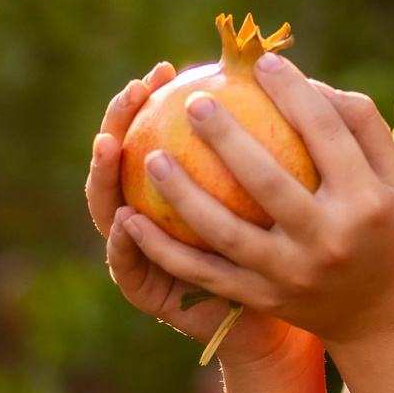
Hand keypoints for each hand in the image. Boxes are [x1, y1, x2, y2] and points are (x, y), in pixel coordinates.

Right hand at [86, 62, 290, 354]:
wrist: (282, 323)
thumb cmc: (290, 246)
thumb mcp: (282, 192)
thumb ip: (268, 146)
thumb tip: (278, 72)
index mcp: (179, 183)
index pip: (150, 130)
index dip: (147, 100)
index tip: (163, 69)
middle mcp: (150, 211)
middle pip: (120, 157)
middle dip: (120, 120)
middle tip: (133, 90)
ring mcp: (141, 251)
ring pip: (107, 206)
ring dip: (103, 175)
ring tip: (110, 145)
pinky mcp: (145, 293)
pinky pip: (127, 264)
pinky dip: (125, 242)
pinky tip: (129, 217)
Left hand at [119, 51, 393, 351]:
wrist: (382, 315)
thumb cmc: (384, 226)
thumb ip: (359, 125)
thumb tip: (305, 81)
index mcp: (367, 201)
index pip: (326, 133)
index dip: (294, 92)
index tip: (263, 63)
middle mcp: (330, 240)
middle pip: (269, 181)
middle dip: (226, 137)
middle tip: (194, 101)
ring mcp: (294, 275)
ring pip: (226, 232)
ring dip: (182, 194)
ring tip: (152, 157)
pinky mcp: (265, 300)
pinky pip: (206, 273)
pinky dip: (165, 250)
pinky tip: (132, 221)